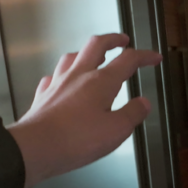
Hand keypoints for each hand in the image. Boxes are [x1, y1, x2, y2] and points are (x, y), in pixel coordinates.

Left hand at [6, 34, 161, 187]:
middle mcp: (78, 76)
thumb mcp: (115, 131)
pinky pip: (52, 77)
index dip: (144, 56)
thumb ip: (132, 114)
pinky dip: (62, 75)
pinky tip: (62, 80)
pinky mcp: (42, 96)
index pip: (127, 60)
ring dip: (86, 53)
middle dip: (112, 40)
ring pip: (72, 57)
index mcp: (100, 82)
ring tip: (93, 57)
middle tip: (122, 40)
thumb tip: (143, 103)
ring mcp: (57, 83)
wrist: (34, 148)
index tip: (154, 58)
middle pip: (97, 45)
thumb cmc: (76, 140)